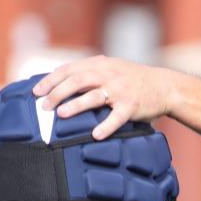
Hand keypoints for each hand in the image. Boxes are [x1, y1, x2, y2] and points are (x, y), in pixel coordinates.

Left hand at [33, 56, 176, 139]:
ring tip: (62, 115)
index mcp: (100, 65)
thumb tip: (60, 86)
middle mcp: (108, 74)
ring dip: (76, 106)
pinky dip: (106, 126)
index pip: (69, 69)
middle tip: (44, 106)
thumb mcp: (111, 69)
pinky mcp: (132, 105)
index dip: (50, 80)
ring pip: (94, 96)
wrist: (164, 86)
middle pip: (77, 81)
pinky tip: (95, 135)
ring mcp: (120, 90)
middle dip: (57, 93)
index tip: (35, 92)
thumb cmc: (133, 81)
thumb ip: (89, 74)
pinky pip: (117, 117)